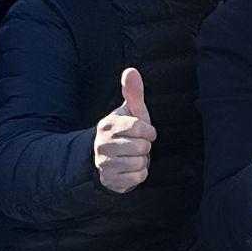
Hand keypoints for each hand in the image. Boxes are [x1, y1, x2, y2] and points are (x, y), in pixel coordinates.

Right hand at [93, 68, 155, 193]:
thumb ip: (133, 92)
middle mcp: (102, 144)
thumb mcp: (131, 112)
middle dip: (145, 147)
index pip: (139, 127)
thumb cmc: (127, 132)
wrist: (111, 159)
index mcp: (108, 125)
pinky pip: (137, 177)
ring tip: (133, 156)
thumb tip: (131, 70)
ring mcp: (103, 163)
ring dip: (142, 161)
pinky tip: (130, 168)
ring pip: (140, 163)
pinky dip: (139, 174)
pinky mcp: (109, 180)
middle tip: (137, 146)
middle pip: (142, 147)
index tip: (145, 132)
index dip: (149, 131)